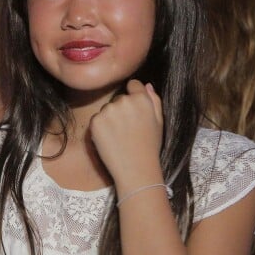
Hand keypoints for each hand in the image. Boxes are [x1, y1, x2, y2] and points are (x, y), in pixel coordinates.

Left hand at [89, 79, 163, 194]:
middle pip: (119, 98)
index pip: (133, 84)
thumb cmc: (150, 146)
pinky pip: (97, 119)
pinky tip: (110, 140)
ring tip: (120, 136)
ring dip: (110, 118)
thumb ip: (154, 100)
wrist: (136, 169)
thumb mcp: (159, 122)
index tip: (135, 110)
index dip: (134, 96)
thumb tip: (146, 85)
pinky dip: (101, 127)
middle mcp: (123, 101)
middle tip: (129, 129)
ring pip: (107, 109)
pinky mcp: (95, 121)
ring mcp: (107, 111)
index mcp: (141, 99)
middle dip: (122, 109)